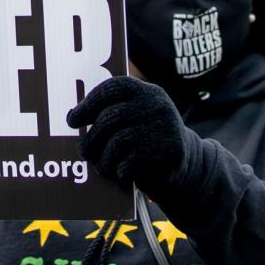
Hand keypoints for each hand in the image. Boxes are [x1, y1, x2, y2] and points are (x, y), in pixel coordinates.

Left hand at [66, 76, 196, 195]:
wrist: (190, 166)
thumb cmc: (150, 141)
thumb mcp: (136, 120)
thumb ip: (112, 113)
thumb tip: (73, 116)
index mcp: (146, 91)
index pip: (112, 88)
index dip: (89, 103)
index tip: (73, 120)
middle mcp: (156, 104)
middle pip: (109, 118)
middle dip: (91, 139)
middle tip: (83, 151)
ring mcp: (164, 125)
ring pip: (116, 143)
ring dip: (103, 160)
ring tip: (102, 168)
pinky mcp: (168, 150)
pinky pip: (130, 162)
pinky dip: (119, 172)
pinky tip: (121, 176)